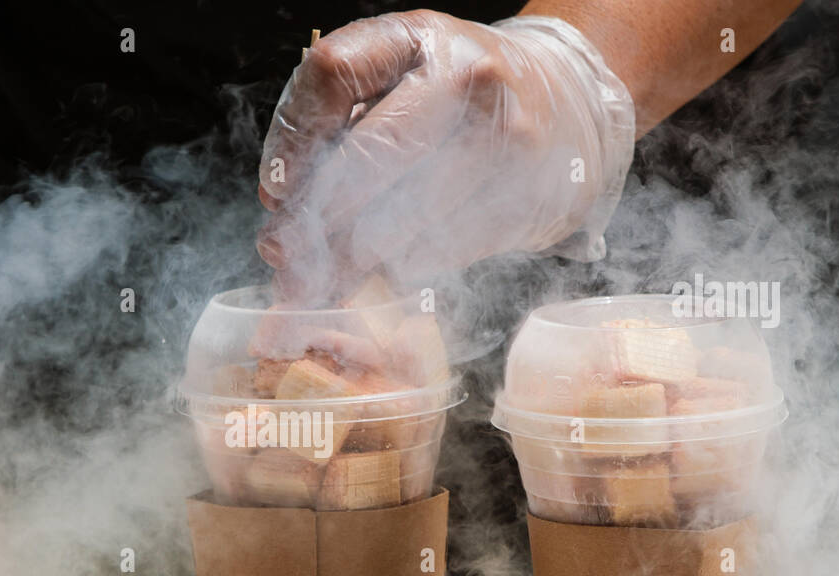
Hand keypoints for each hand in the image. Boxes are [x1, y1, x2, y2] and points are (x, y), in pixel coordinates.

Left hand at [257, 13, 634, 302]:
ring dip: (348, 260)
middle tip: (280, 254)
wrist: (565, 105)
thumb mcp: (395, 85)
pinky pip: (435, 254)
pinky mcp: (525, 199)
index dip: (291, 142)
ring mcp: (505, 140)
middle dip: (312, 220)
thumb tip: (282, 221)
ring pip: (396, 222)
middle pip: (365, 158)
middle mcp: (468, 78)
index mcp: (418, 36)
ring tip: (323, 277)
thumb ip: (335, 134)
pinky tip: (388, 264)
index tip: (273, 192)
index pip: (331, 75)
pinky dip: (398, 269)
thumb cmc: (453, 100)